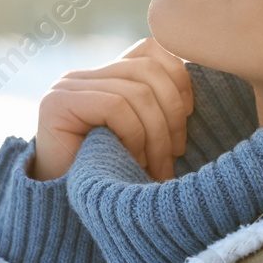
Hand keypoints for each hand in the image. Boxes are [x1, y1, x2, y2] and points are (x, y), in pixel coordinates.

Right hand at [32, 38, 194, 181]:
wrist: (63, 212)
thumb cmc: (114, 177)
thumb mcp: (146, 136)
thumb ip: (162, 106)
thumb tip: (205, 79)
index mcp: (106, 75)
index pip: (151, 50)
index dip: (179, 78)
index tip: (190, 115)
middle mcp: (83, 75)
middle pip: (149, 69)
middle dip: (173, 113)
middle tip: (176, 153)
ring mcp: (67, 87)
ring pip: (137, 91)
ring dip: (157, 134)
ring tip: (158, 166)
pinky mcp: (58, 104)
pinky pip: (116, 106)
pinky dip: (134, 135)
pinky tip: (132, 160)